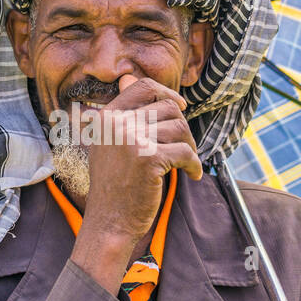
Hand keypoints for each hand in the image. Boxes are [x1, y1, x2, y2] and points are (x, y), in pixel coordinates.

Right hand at [77, 73, 202, 244]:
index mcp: (106, 117)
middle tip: (185, 147)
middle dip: (183, 126)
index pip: (143, 87)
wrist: (109, 222)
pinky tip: (192, 176)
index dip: (166, 93)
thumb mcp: (109, 144)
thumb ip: (123, 114)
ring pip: (179, 127)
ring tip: (187, 163)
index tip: (180, 107)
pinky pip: (185, 152)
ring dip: (191, 146)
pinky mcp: (148, 159)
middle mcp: (116, 124)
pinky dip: (194, 164)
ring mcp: (131, 140)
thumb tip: (129, 78)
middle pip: (167, 107)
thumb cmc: (114, 186)